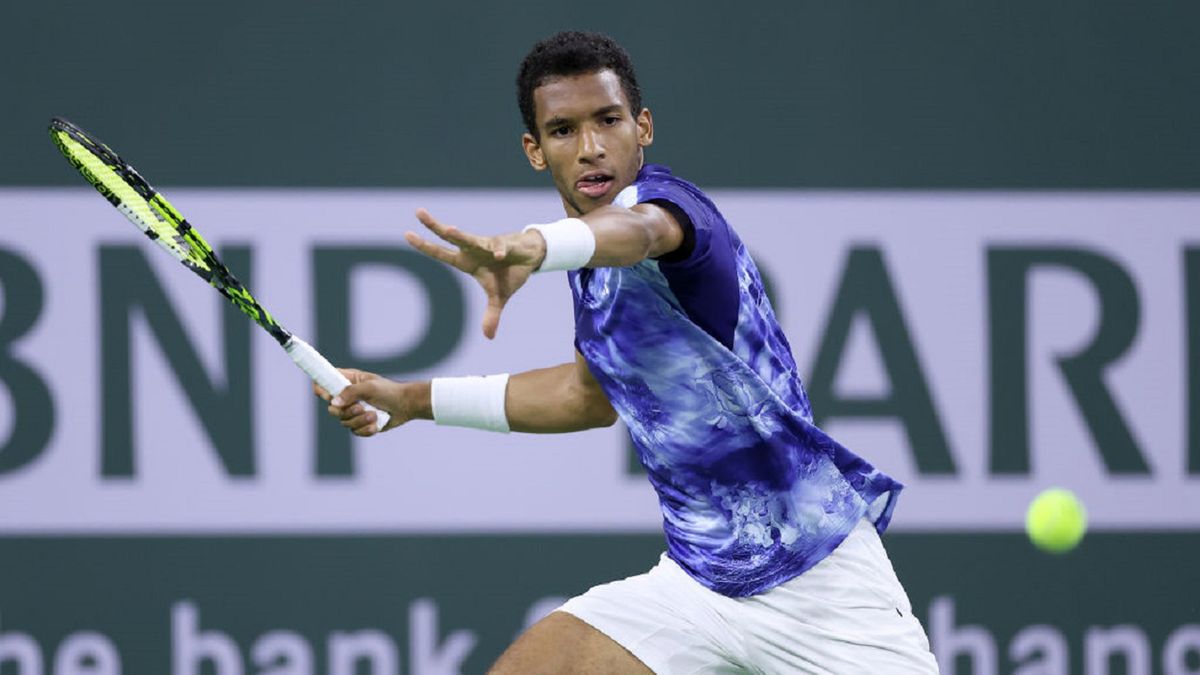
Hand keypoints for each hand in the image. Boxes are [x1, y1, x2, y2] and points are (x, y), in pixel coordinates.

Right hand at [313, 368, 425, 436]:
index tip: (330, 396)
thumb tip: (333, 403)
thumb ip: (351, 393)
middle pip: (332, 408)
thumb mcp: (370, 387)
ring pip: (344, 422)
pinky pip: (355, 431)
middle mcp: (347, 396)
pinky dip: (366, 429)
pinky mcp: (360, 423)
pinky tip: (376, 424)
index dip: (322, 389)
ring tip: (374, 415)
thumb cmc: (389, 391)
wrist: (406, 405)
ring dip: (359, 421)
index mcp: (347, 381)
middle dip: (346, 411)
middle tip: (360, 408)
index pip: (324, 382)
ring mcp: (353, 411)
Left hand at [405, 208, 546, 338]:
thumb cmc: (508, 274)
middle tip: (418, 213)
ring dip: (460, 236)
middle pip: (450, 237)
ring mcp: (487, 245)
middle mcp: (473, 250)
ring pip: (470, 239)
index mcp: (467, 262)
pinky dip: (498, 251)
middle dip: (434, 226)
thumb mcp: (499, 297)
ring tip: (449, 230)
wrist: (530, 258)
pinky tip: (498, 257)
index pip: (441, 254)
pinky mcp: (505, 244)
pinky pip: (499, 247)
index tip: (407, 235)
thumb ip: (492, 314)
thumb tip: (489, 337)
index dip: (425, 246)